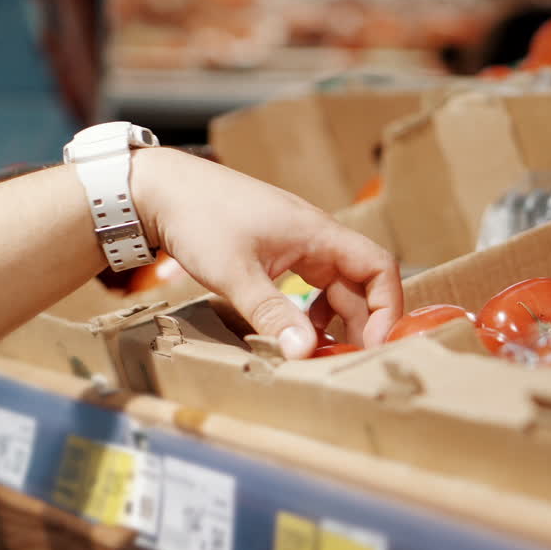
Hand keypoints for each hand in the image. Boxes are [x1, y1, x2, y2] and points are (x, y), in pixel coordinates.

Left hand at [131, 148, 401, 358]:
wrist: (162, 188)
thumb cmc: (200, 217)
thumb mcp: (235, 273)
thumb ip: (271, 313)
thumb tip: (304, 352)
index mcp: (318, 233)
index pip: (378, 267)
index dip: (387, 307)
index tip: (376, 344)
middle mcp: (316, 234)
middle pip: (360, 281)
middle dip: (363, 321)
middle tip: (351, 361)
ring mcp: (298, 240)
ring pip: (337, 283)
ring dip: (339, 317)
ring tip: (325, 351)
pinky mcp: (279, 247)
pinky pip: (313, 281)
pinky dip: (313, 308)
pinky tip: (297, 328)